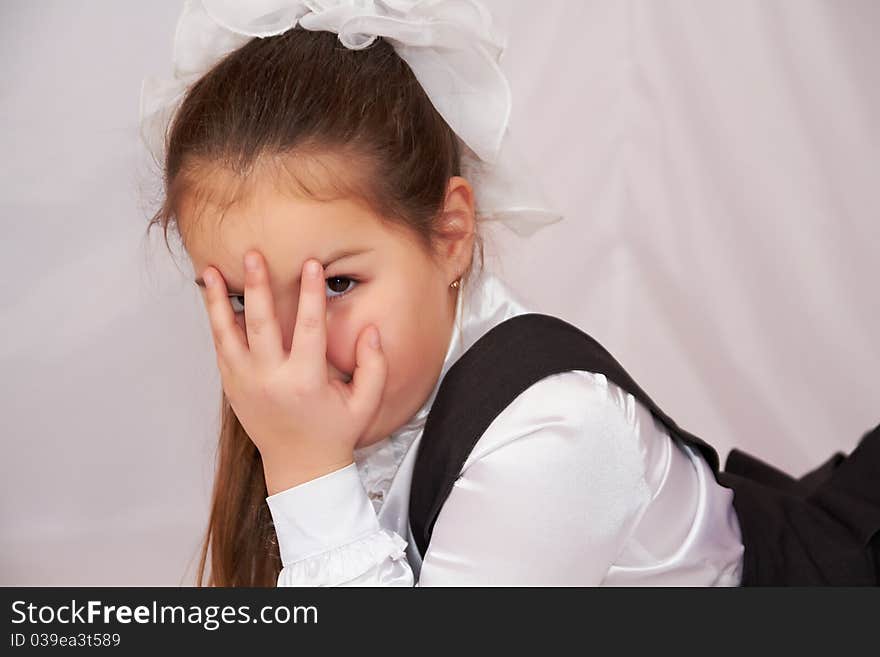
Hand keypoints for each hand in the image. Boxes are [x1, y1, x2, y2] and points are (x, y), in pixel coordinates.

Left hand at [200, 250, 386, 493]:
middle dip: (258, 286)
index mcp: (305, 381)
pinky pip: (221, 348)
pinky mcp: (233, 387)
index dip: (310, 293)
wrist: (300, 468)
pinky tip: (213, 297)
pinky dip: (216, 322)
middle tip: (252, 254)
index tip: (311, 264)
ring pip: (227, 335)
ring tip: (212, 271)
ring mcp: (246, 384)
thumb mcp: (366, 404)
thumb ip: (375, 366)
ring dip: (220, 301)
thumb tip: (372, 331)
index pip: (308, 328)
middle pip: (261, 324)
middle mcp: (271, 380)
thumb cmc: (334, 433)